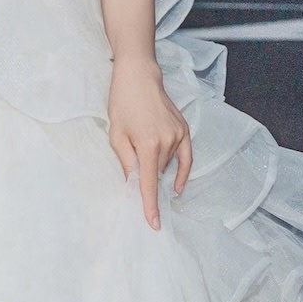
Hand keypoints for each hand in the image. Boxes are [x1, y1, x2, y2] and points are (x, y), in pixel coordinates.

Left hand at [106, 64, 191, 230]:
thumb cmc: (122, 103)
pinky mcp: (184, 130)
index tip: (153, 224)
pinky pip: (186, 158)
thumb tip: (133, 186)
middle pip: (156, 174)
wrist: (139, 76)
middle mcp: (167, 142)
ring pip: (167, 165)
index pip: (149, 183)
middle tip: (131, 168)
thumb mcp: (116, 135)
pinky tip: (176, 186)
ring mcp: (178, 136)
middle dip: (146, 179)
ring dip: (156, 167)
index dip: (150, 206)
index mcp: (148, 145)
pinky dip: (182, 173)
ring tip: (141, 146)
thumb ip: (126, 163)